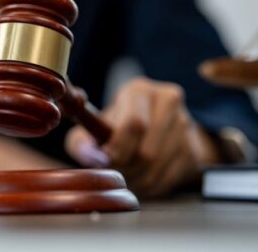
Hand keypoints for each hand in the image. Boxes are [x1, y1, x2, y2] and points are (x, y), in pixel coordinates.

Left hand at [65, 77, 220, 196]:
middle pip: (147, 150)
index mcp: (138, 91)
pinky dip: (152, 186)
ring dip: (137, 179)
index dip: (120, 147)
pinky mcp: (194, 149)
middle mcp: (167, 101)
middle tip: (114, 173)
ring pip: (158, 166)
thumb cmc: (115, 129)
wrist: (149, 133)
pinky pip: (171, 177)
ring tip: (125, 176)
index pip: (134, 123)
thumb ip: (82, 142)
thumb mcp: (93, 129)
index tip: (108, 160)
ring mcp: (185, 125)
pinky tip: (141, 180)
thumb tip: (93, 155)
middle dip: (126, 168)